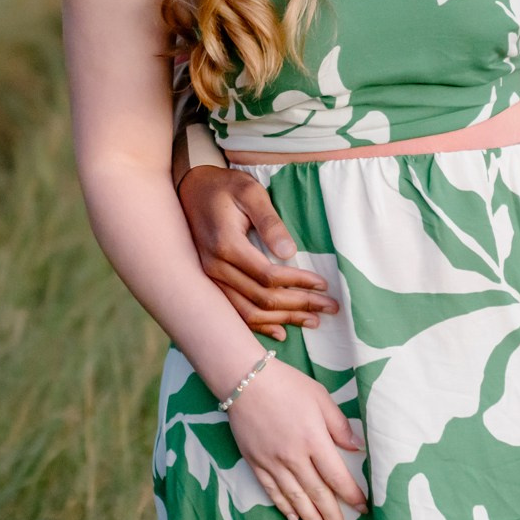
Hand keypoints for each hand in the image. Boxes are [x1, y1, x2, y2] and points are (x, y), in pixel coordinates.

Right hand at [179, 166, 338, 341]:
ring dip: (283, 319)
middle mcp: (215, 268)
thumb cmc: (224, 187)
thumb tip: (290, 252)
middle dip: (299, 305)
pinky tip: (281, 332)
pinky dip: (259, 325)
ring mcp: (210, 279)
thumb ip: (270, 221)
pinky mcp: (210, 282)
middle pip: (261, 299)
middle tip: (330, 307)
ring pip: (248, 312)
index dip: (298, 283)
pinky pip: (234, 312)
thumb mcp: (250, 191)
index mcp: (226, 246)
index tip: (323, 284)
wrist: (189, 189)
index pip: (268, 276)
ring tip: (313, 321)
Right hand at [226, 359, 368, 519]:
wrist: (244, 381)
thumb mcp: (320, 397)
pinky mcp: (256, 463)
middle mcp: (294, 457)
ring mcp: (273, 462)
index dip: (351, 495)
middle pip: (317, 494)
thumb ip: (339, 425)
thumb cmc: (286, 384)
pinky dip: (285, 508)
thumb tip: (357, 448)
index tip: (363, 508)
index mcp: (314, 440)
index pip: (337, 476)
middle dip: (332, 518)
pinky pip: (272, 492)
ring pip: (295, 499)